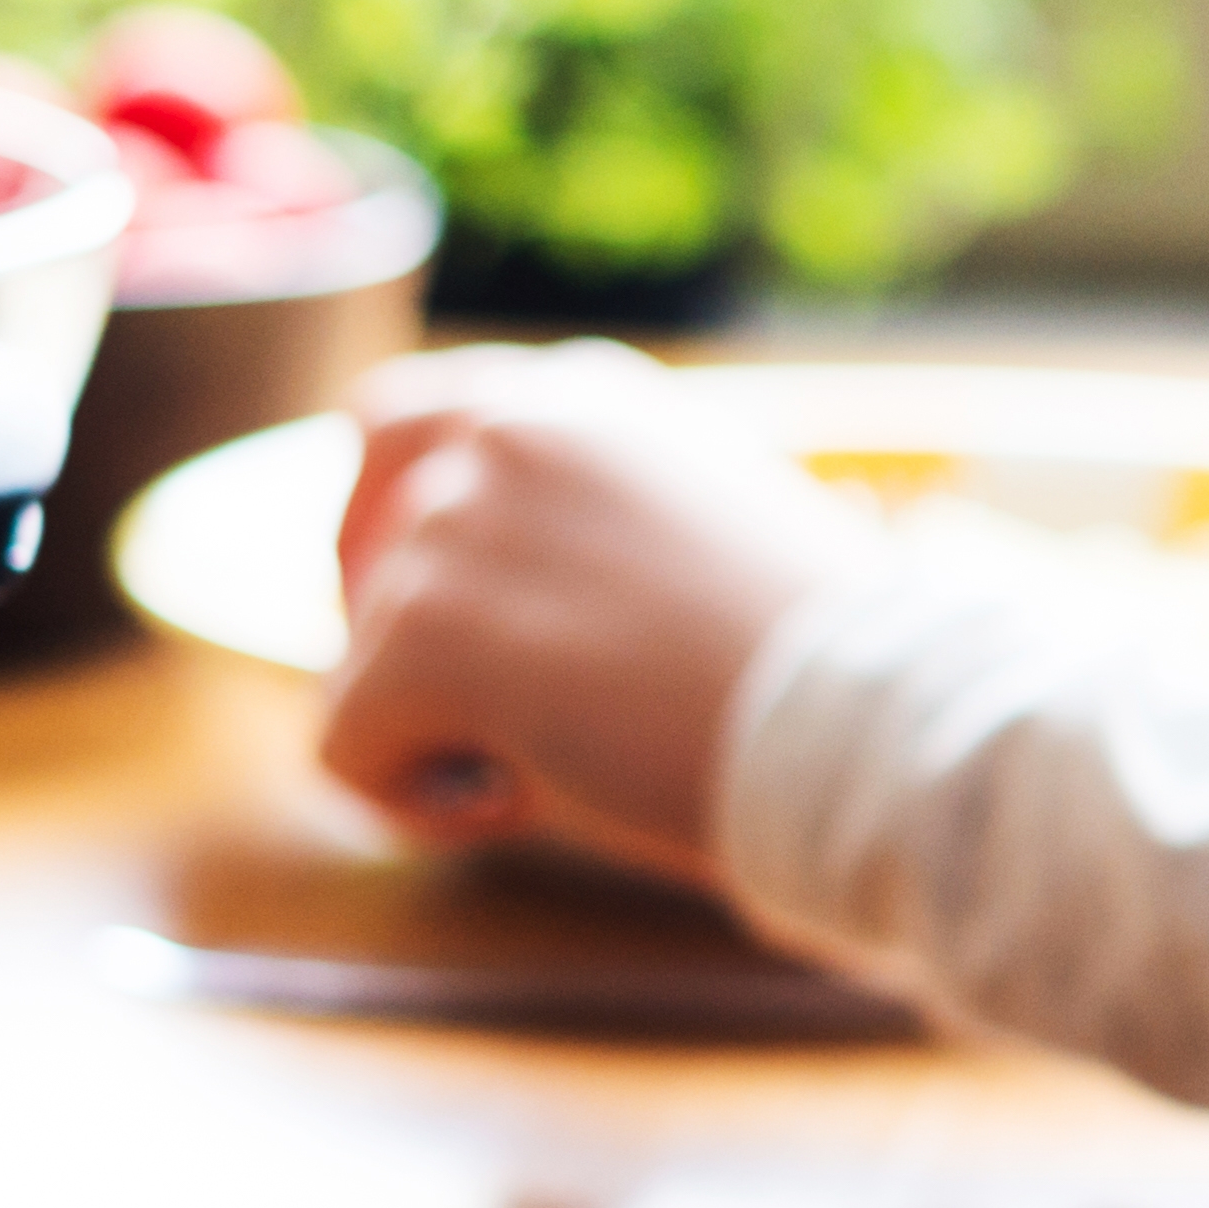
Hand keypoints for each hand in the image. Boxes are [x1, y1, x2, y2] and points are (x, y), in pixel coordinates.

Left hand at [316, 347, 876, 888]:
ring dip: (437, 730)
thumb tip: (499, 619)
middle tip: (463, 710)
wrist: (864, 724)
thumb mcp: (709, 541)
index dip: (408, 528)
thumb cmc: (828, 670)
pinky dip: (410, 797)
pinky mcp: (424, 627)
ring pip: (361, 656)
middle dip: (383, 618)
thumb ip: (600, 533)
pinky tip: (519, 808)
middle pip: (357, 518)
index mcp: (589, 399)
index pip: (415, 421)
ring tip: (560, 776)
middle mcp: (512, 428)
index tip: (465, 616)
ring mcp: (458, 522)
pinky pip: (343, 742)